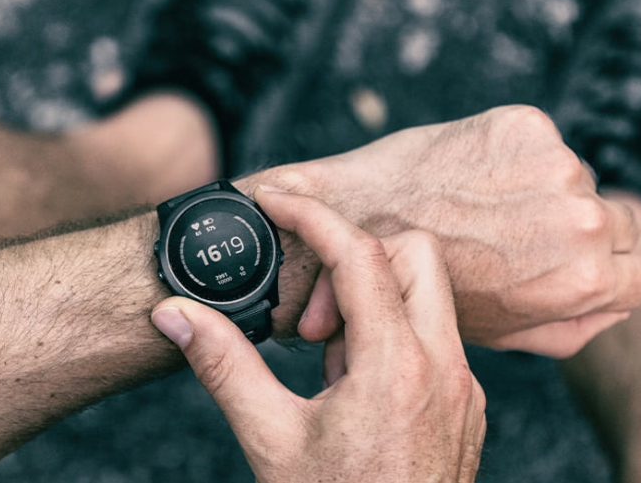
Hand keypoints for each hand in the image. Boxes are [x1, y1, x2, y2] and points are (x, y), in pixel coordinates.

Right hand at [151, 188, 485, 482]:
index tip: (276, 201)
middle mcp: (444, 368)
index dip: (312, 215)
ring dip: (374, 304)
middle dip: (357, 260)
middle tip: (311, 319)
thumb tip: (175, 314)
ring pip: (429, 298)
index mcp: (396, 366)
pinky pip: (435, 341)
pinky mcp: (466, 407)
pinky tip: (353, 389)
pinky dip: (392, 339)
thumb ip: (223, 365)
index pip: (359, 253)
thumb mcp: (269, 439)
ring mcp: (463, 389)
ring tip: (326, 363)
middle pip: (414, 255)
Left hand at [259, 105, 640, 357]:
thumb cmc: (428, 285)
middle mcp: (581, 218)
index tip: (561, 266)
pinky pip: (543, 143)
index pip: (637, 274)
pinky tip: (472, 178)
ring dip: (545, 191)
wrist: (358, 218)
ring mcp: (555, 164)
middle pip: (617, 222)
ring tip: (485, 209)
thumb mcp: (509, 332)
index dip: (600, 274)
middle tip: (518, 238)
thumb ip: (576, 325)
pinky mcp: (525, 123)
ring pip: (578, 179)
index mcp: (586, 278)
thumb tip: (618, 303)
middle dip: (577, 232)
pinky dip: (516, 156)